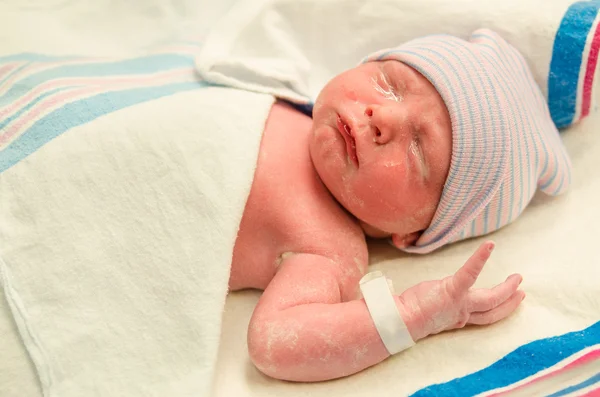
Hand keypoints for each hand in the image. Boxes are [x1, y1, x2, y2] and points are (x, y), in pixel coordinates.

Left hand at [398, 241, 524, 340]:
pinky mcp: (453, 291)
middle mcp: (462, 314)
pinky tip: (490, 246)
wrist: (402, 320)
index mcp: (457, 318)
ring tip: (517, 277)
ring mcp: (460, 304)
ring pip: (491, 298)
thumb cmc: (409, 314)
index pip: (483, 317)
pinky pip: (471, 273)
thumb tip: (440, 293)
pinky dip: (480, 258)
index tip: (509, 303)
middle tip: (522, 292)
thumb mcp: (432, 310)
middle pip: (493, 310)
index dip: (499, 310)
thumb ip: (442, 304)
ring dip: (506, 288)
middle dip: (509, 302)